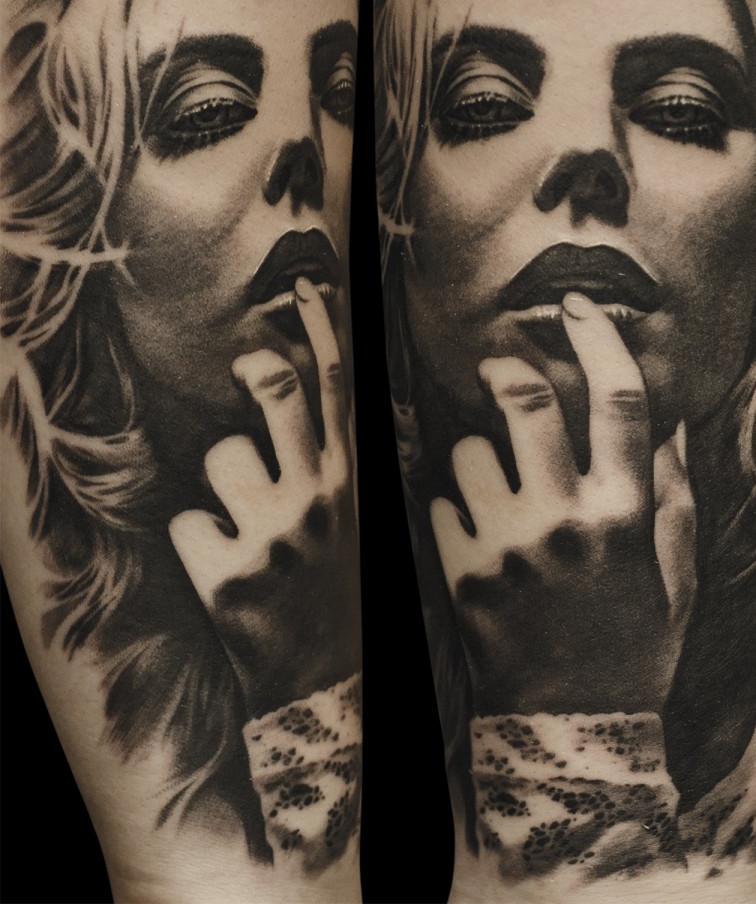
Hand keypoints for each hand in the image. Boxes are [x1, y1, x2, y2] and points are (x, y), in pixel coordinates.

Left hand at [170, 278, 360, 718]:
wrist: (324, 688)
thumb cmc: (331, 591)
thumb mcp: (350, 519)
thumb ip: (328, 460)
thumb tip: (291, 389)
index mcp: (350, 483)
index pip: (339, 389)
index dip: (319, 331)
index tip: (302, 285)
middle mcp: (319, 499)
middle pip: (283, 394)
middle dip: (258, 369)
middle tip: (249, 366)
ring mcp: (275, 535)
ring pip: (221, 456)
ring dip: (220, 488)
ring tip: (245, 529)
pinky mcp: (228, 576)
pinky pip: (186, 524)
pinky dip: (197, 545)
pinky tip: (227, 576)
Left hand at [430, 292, 696, 717]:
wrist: (572, 730)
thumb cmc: (634, 646)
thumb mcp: (674, 575)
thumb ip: (673, 495)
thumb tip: (672, 423)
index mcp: (626, 514)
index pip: (619, 400)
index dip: (597, 339)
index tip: (575, 306)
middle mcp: (567, 523)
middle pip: (529, 404)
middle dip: (509, 371)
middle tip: (499, 368)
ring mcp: (508, 550)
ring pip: (470, 452)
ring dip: (478, 452)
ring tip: (492, 484)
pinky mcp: (461, 578)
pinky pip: (440, 504)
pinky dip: (452, 505)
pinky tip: (473, 532)